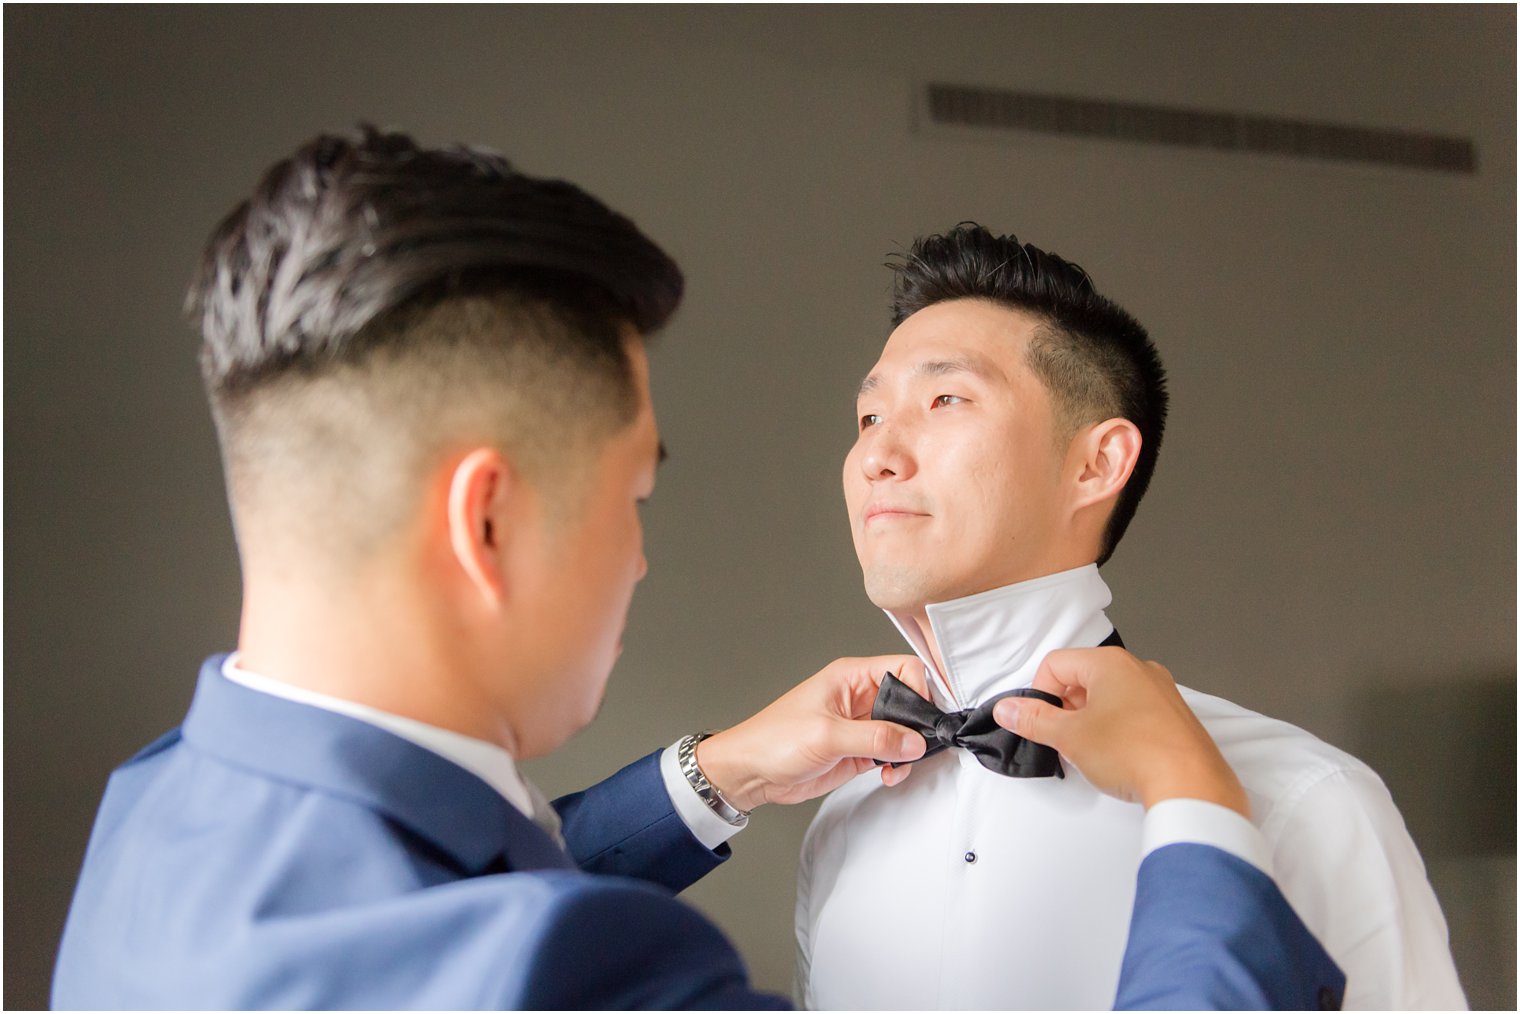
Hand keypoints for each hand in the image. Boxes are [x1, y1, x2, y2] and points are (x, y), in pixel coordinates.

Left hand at [695, 656, 929, 810]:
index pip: (904, 669)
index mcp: (851, 676)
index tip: (932, 717)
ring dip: (909, 749)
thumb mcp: (827, 735)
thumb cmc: (774, 740)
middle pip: (910, 701)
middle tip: (923, 746)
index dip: (924, 689)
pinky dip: (898, 765)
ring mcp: (861, 725)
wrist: (750, 773)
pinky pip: (892, 753)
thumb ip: (875, 737)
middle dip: (920, 724)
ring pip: (904, 730)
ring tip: (899, 765)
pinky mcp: (859, 751)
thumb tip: (914, 741)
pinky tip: (889, 774)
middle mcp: (860, 697)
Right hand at [992, 647, 1248, 816]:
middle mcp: (1139, 669)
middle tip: (1067, 741)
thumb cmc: (1134, 753)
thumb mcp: (1070, 737)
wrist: (1191, 786)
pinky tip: (1120, 758)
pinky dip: (1118, 731)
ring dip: (1091, 722)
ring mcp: (1161, 692)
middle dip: (1066, 710)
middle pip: (1083, 679)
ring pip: (1109, 697)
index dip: (1041, 694)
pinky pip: (1134, 714)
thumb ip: (1033, 719)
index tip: (1043, 723)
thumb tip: (1008, 709)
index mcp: (1111, 663)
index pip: (1056, 664)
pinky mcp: (1175, 717)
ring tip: (1094, 753)